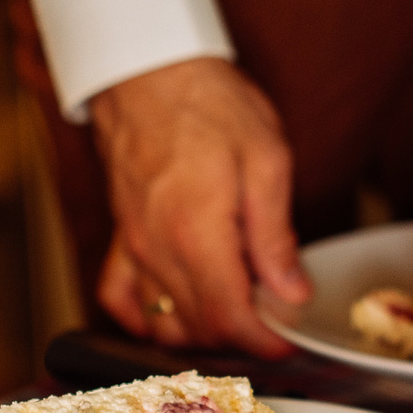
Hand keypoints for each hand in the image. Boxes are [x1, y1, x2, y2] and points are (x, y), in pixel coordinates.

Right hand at [91, 57, 312, 355]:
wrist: (148, 71)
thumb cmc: (209, 105)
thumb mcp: (266, 160)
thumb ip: (276, 236)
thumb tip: (291, 293)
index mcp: (198, 233)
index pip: (230, 318)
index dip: (264, 341)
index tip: (288, 339)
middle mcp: (159, 249)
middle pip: (200, 327)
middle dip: (243, 334)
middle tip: (274, 312)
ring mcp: (134, 247)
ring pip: (164, 323)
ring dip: (203, 329)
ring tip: (236, 304)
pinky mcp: (120, 237)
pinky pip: (121, 299)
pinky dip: (147, 317)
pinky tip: (177, 309)